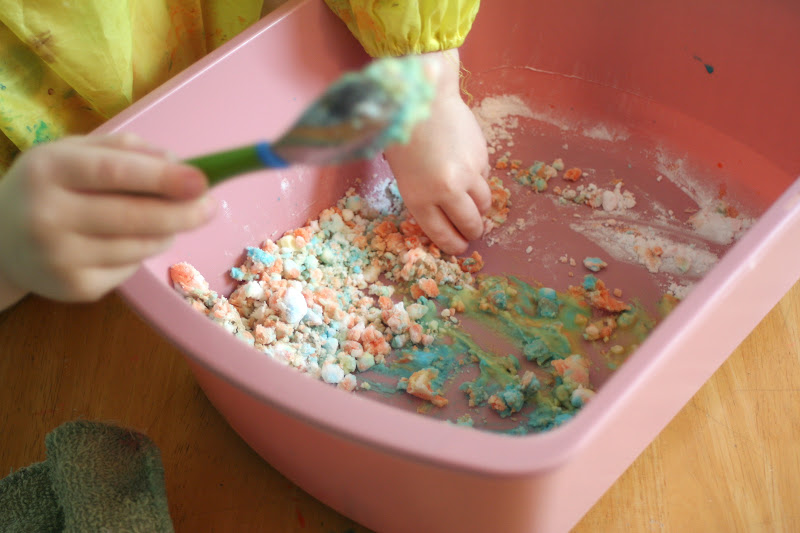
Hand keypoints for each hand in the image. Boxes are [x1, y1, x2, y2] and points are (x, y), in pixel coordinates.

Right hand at [0, 134, 213, 308]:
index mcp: (48, 170)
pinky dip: (141, 253)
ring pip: (139, 246)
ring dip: (166, 232)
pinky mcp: (74, 288)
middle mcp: (47, 215)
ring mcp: (59, 258)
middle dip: (183, 212)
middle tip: (211, 206)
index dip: (162, 178)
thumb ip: (125, 150)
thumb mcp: (72, 154)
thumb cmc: (48, 187)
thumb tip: (179, 164)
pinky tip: (124, 241)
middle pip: (133, 217)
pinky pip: (129, 268)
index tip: (202, 180)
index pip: (114, 173)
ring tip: (166, 219)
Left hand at [384, 49, 490, 255]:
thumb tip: (442, 216)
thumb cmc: (402, 134)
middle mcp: (447, 190)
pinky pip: (485, 178)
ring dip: (480, 208)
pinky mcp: (482, 157)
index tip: (460, 248)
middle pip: (469, 223)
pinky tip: (469, 170)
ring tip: (475, 206)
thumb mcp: (402, 173)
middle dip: (473, 231)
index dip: (453, 244)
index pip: (442, 233)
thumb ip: (422, 196)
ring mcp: (468, 173)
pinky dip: (480, 180)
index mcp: (420, 197)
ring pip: (484, 203)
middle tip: (473, 231)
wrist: (423, 98)